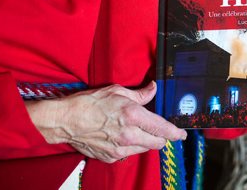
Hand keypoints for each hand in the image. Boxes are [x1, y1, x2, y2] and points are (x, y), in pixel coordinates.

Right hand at [26, 81, 186, 162]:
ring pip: (145, 149)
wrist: (64, 121)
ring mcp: (120, 148)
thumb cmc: (89, 103)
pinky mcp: (111, 157)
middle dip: (162, 137)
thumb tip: (153, 89)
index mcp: (133, 115)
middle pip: (158, 143)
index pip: (163, 128)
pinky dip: (131, 146)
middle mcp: (129, 135)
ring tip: (135, 130)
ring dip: (146, 141)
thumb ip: (140, 94)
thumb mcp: (117, 91)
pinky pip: (129, 153)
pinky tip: (121, 136)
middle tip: (160, 130)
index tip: (182, 134)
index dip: (176, 133)